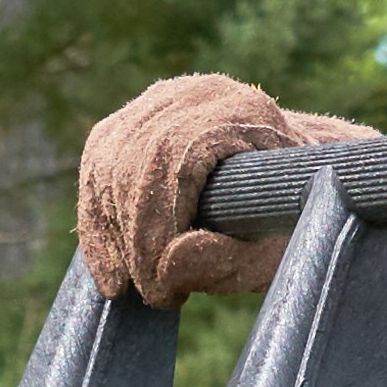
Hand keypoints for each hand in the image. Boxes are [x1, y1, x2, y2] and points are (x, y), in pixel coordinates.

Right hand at [72, 71, 373, 304]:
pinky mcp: (131, 122)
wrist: (289, 187)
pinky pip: (96, 169)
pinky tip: (112, 269)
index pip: (172, 155)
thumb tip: (168, 267)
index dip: (154, 224)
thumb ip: (227, 260)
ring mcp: (160, 101)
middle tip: (152, 293)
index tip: (161, 287)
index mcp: (241, 110)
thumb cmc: (288, 220)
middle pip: (132, 158)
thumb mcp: (272, 252)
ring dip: (112, 233)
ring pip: (107, 164)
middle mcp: (196, 93)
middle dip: (132, 235)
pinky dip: (98, 222)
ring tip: (139, 284)